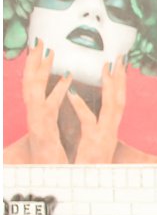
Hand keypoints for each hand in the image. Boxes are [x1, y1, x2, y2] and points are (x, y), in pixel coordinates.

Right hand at [20, 40, 70, 163]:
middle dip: (34, 61)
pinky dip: (56, 92)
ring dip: (39, 70)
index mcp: (41, 110)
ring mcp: (38, 120)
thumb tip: (63, 90)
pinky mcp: (44, 129)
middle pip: (31, 82)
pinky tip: (66, 78)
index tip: (42, 47)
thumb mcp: (55, 126)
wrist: (52, 174)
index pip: (36, 84)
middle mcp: (37, 113)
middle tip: (39, 40)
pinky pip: (49, 108)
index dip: (38, 66)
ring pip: (33, 91)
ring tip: (46, 51)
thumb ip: (55, 106)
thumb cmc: (53, 151)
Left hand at [68, 59, 125, 163]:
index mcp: (110, 130)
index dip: (120, 83)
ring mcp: (104, 135)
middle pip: (121, 99)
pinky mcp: (93, 142)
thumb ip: (95, 131)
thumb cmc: (89, 169)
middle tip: (118, 58)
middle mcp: (111, 130)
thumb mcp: (93, 148)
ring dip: (111, 85)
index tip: (119, 65)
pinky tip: (73, 91)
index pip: (118, 102)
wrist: (91, 188)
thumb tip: (92, 118)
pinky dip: (81, 105)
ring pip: (113, 106)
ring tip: (106, 67)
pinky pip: (88, 120)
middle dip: (121, 78)